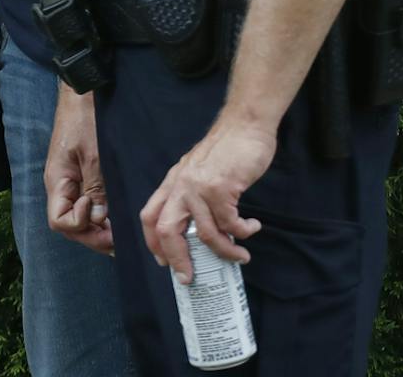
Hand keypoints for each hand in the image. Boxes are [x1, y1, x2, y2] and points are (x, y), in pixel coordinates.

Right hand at [44, 85, 114, 254]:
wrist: (82, 95)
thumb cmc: (85, 121)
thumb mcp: (94, 156)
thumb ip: (96, 189)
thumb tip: (99, 219)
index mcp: (58, 181)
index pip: (60, 221)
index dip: (80, 226)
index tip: (100, 214)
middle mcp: (61, 186)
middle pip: (69, 225)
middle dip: (93, 235)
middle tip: (120, 239)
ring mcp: (70, 182)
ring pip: (78, 217)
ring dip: (98, 227)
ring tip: (121, 230)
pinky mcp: (80, 177)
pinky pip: (86, 204)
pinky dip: (100, 214)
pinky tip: (116, 215)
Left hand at [139, 120, 273, 280]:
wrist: (244, 126)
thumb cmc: (225, 151)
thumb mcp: (198, 172)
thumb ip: (192, 195)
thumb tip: (198, 230)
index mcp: (172, 183)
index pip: (149, 216)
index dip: (153, 242)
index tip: (164, 262)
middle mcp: (180, 186)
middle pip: (167, 230)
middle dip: (177, 259)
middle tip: (189, 277)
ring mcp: (199, 187)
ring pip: (205, 233)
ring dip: (225, 251)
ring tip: (241, 256)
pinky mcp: (221, 188)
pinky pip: (231, 223)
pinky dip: (244, 232)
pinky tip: (253, 227)